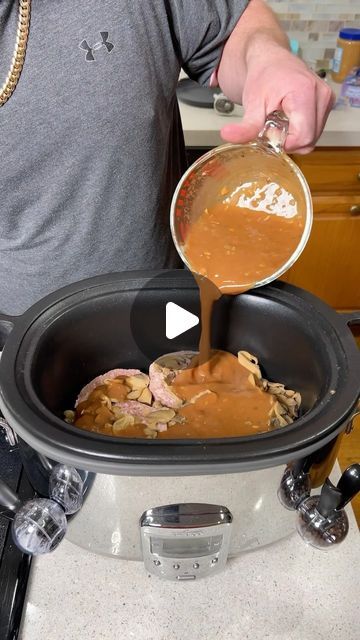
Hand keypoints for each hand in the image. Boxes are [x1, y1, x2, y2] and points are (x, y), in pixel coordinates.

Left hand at [220, 45, 334, 153]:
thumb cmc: (262, 76)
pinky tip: (289, 119)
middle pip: (309, 140)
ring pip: (313, 138)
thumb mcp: (252, 103)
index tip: (270, 133)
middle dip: (288, 141)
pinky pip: (315, 130)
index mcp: (305, 93)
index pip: (302, 137)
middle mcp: (322, 95)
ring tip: (280, 121)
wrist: (269, 58)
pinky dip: (300, 131)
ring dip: (294, 137)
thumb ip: (246, 125)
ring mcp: (326, 99)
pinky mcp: (326, 102)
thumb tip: (228, 136)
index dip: (284, 143)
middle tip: (273, 127)